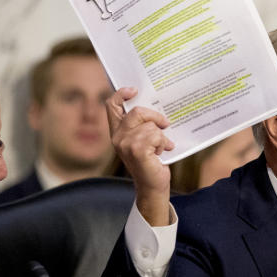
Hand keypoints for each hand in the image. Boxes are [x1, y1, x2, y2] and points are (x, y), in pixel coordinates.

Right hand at [107, 87, 173, 225]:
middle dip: (154, 116)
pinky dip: (164, 143)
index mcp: (117, 132)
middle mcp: (117, 137)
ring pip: (150, 126)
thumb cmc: (151, 162)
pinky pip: (156, 135)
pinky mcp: (137, 150)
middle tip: (165, 124)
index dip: (121, 94)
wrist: (153, 186)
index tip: (134, 90)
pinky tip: (162, 153)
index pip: (111, 106)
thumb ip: (142, 125)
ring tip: (161, 147)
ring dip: (161, 136)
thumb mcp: (144, 140)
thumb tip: (155, 106)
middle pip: (136, 112)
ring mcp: (126, 144)